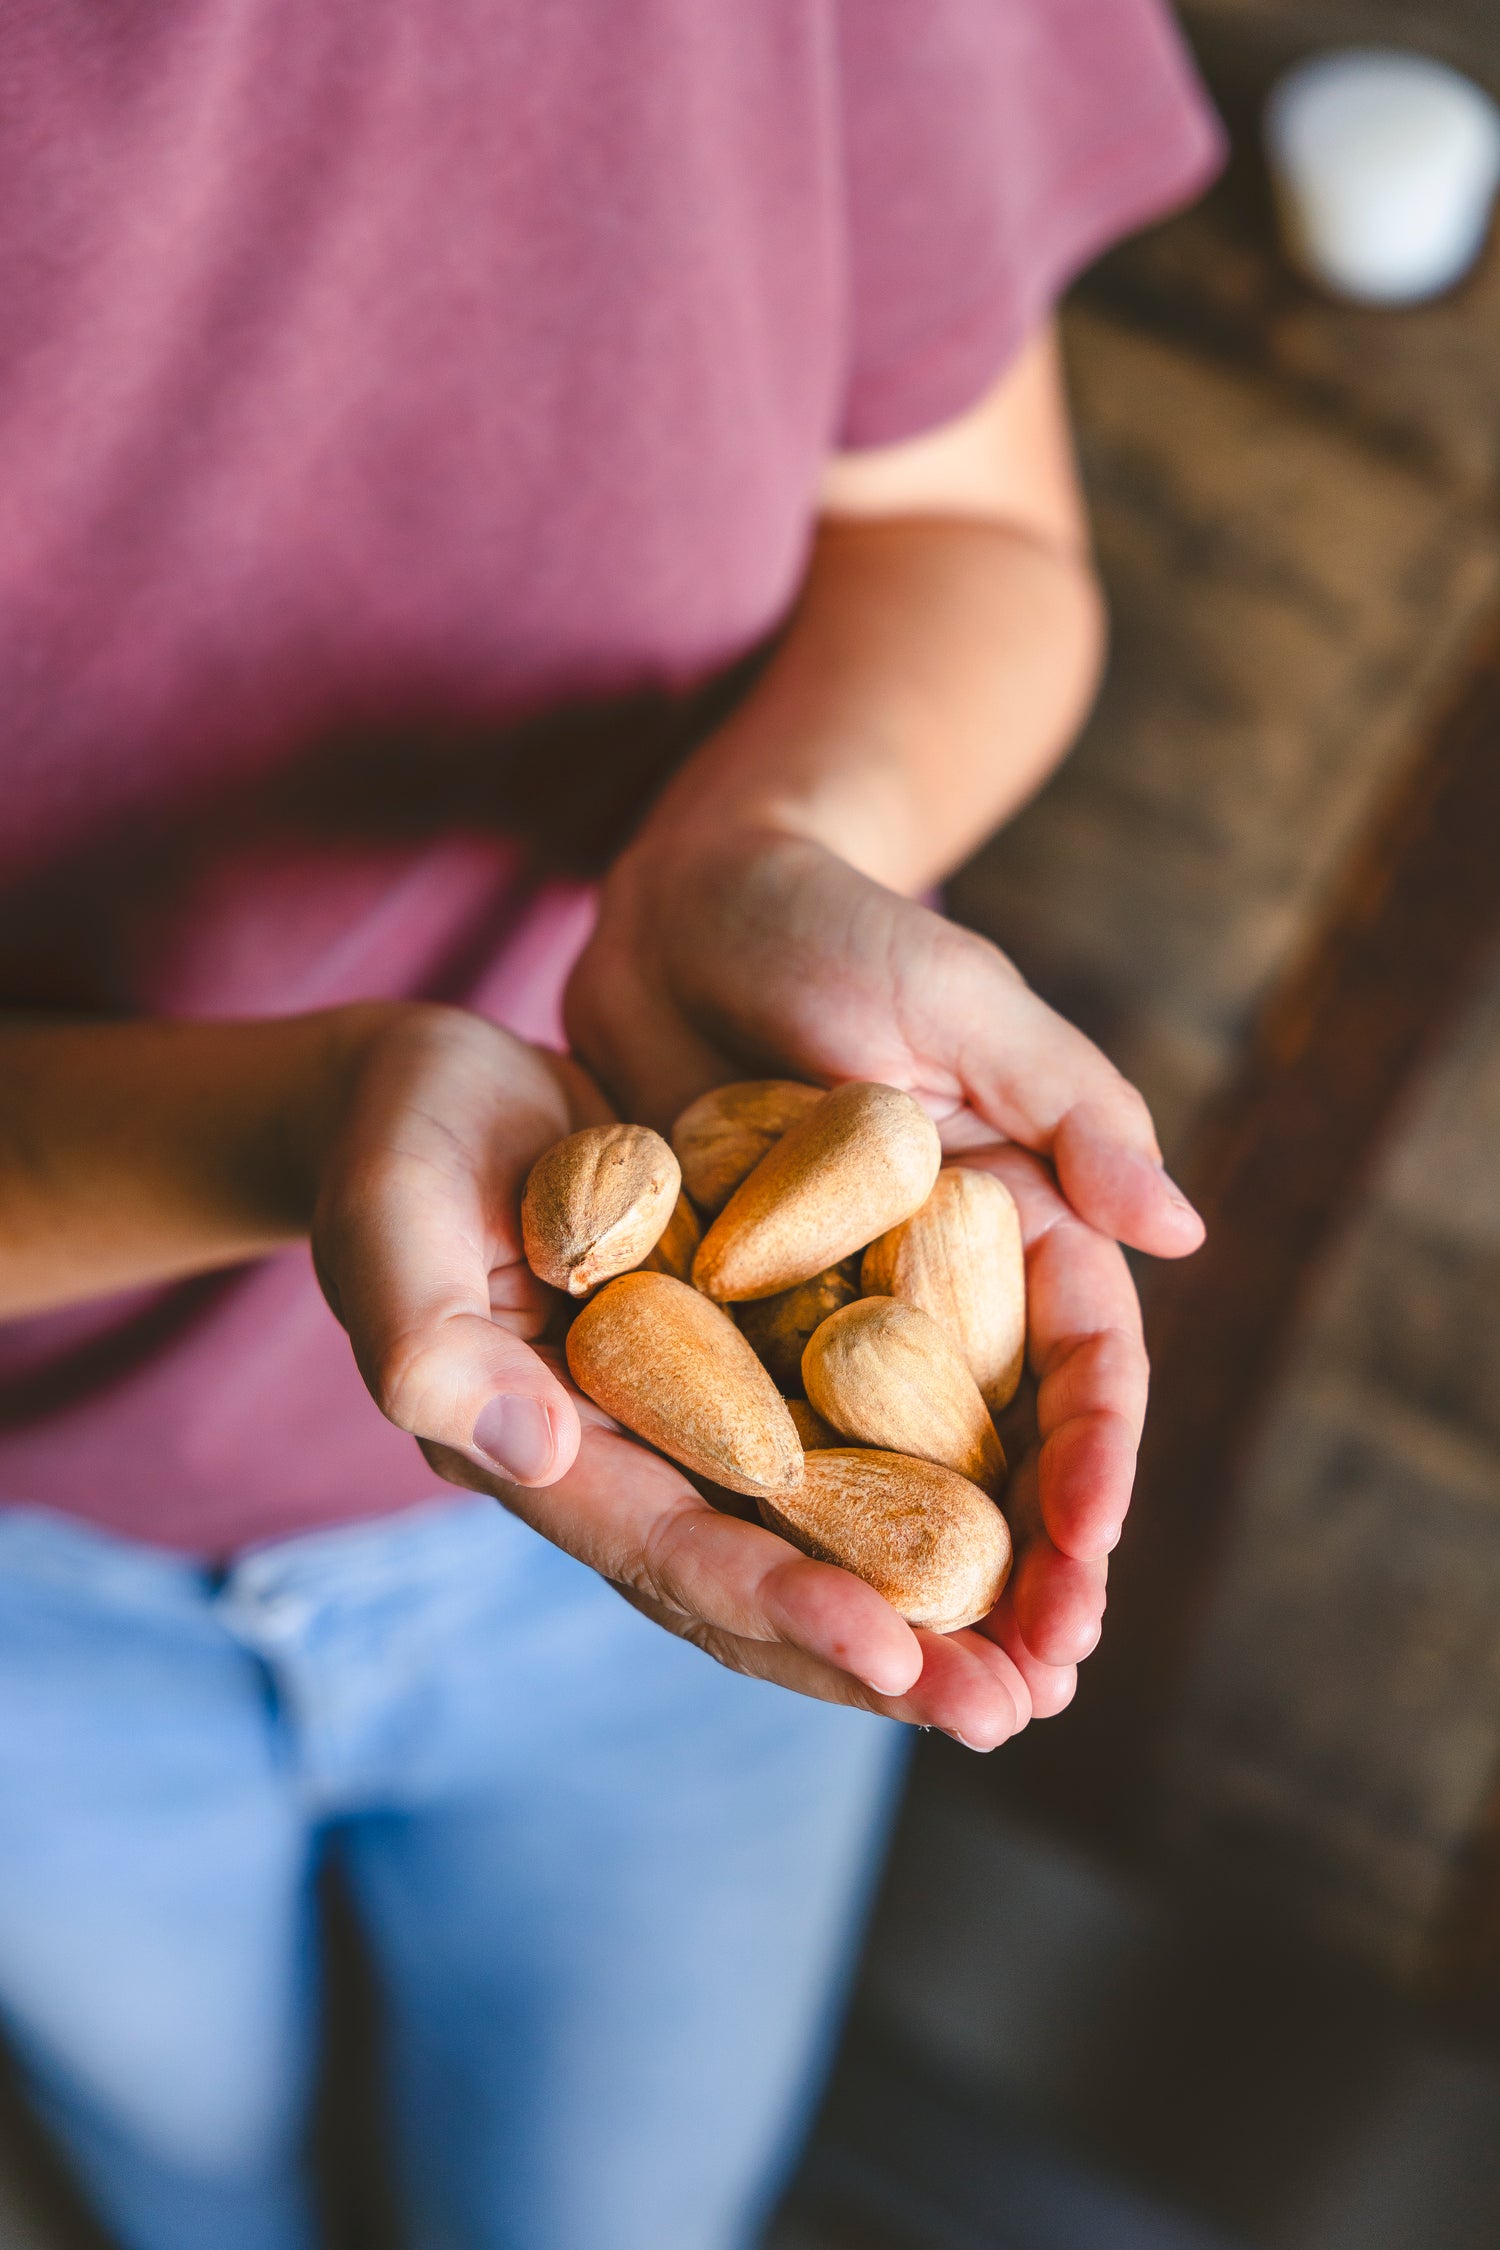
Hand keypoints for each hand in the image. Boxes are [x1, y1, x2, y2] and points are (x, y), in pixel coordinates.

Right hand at [311, 1002, 1027, 1743]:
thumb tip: (532, 1452)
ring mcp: (695, 1420)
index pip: (671, 1553)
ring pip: (821, 1531)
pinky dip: (928, 1486)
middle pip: (765, 1579)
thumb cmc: (395, 1145)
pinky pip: (845, 1439)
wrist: (437, 1097)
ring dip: (928, 1602)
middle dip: (883, 1657)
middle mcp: (634, 1464)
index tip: (891, 1659)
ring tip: (1045, 1666)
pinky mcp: (748, 1361)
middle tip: (1007, 1714)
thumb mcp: (391, 1219)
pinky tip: (1025, 1526)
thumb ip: (431, 1336)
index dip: (777, 1606)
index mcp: (546, 1458)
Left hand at [564, 824, 1204, 1705]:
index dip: (1094, 1467)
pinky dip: (779, 1529)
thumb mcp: (959, 999)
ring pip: (884, 1479)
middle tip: (1028, 1689)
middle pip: (996, 1455)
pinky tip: (783, 1618)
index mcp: (1015, 1221)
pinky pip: (757, 1441)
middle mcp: (931, 1291)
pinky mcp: (725, 1324)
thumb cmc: (834, 927)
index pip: (1080, 1366)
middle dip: (1022, 1574)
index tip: (1088, 1565)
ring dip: (908, 1588)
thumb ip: (1071, 1110)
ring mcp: (827, 1318)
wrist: (679, 906)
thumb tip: (1182, 1237)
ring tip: (924, 1696)